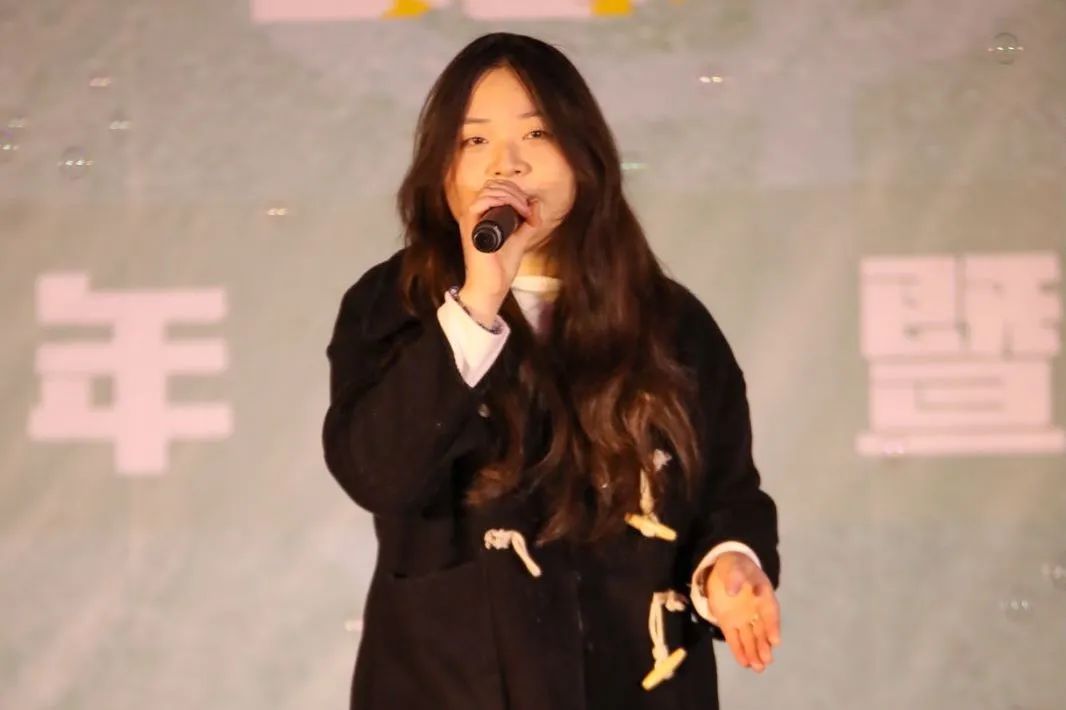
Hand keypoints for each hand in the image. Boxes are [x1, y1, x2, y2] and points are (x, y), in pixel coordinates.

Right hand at [457, 178, 550, 303]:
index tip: (530, 208)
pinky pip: (483, 201)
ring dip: (512, 195)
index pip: (496, 188)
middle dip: (515, 191)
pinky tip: (517, 211)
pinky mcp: (471, 226)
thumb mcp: (520, 239)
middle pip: (493, 185)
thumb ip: (528, 222)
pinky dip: (503, 200)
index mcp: (484, 216)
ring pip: (490, 189)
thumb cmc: (501, 267)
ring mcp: (471, 219)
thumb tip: (536, 202)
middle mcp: (475, 215)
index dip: (515, 191)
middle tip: (528, 209)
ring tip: (525, 211)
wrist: (492, 286)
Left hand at [704, 551, 780, 672]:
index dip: (773, 626)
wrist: (724, 568)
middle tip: (767, 660)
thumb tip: (733, 590)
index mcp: (763, 595)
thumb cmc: (736, 566)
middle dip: (764, 646)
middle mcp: (755, 611)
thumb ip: (736, 577)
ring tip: (758, 668)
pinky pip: (735, 638)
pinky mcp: (729, 623)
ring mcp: (743, 619)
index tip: (776, 641)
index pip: (770, 613)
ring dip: (754, 653)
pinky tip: (744, 663)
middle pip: (761, 631)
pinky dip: (739, 651)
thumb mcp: (736, 566)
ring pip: (750, 639)